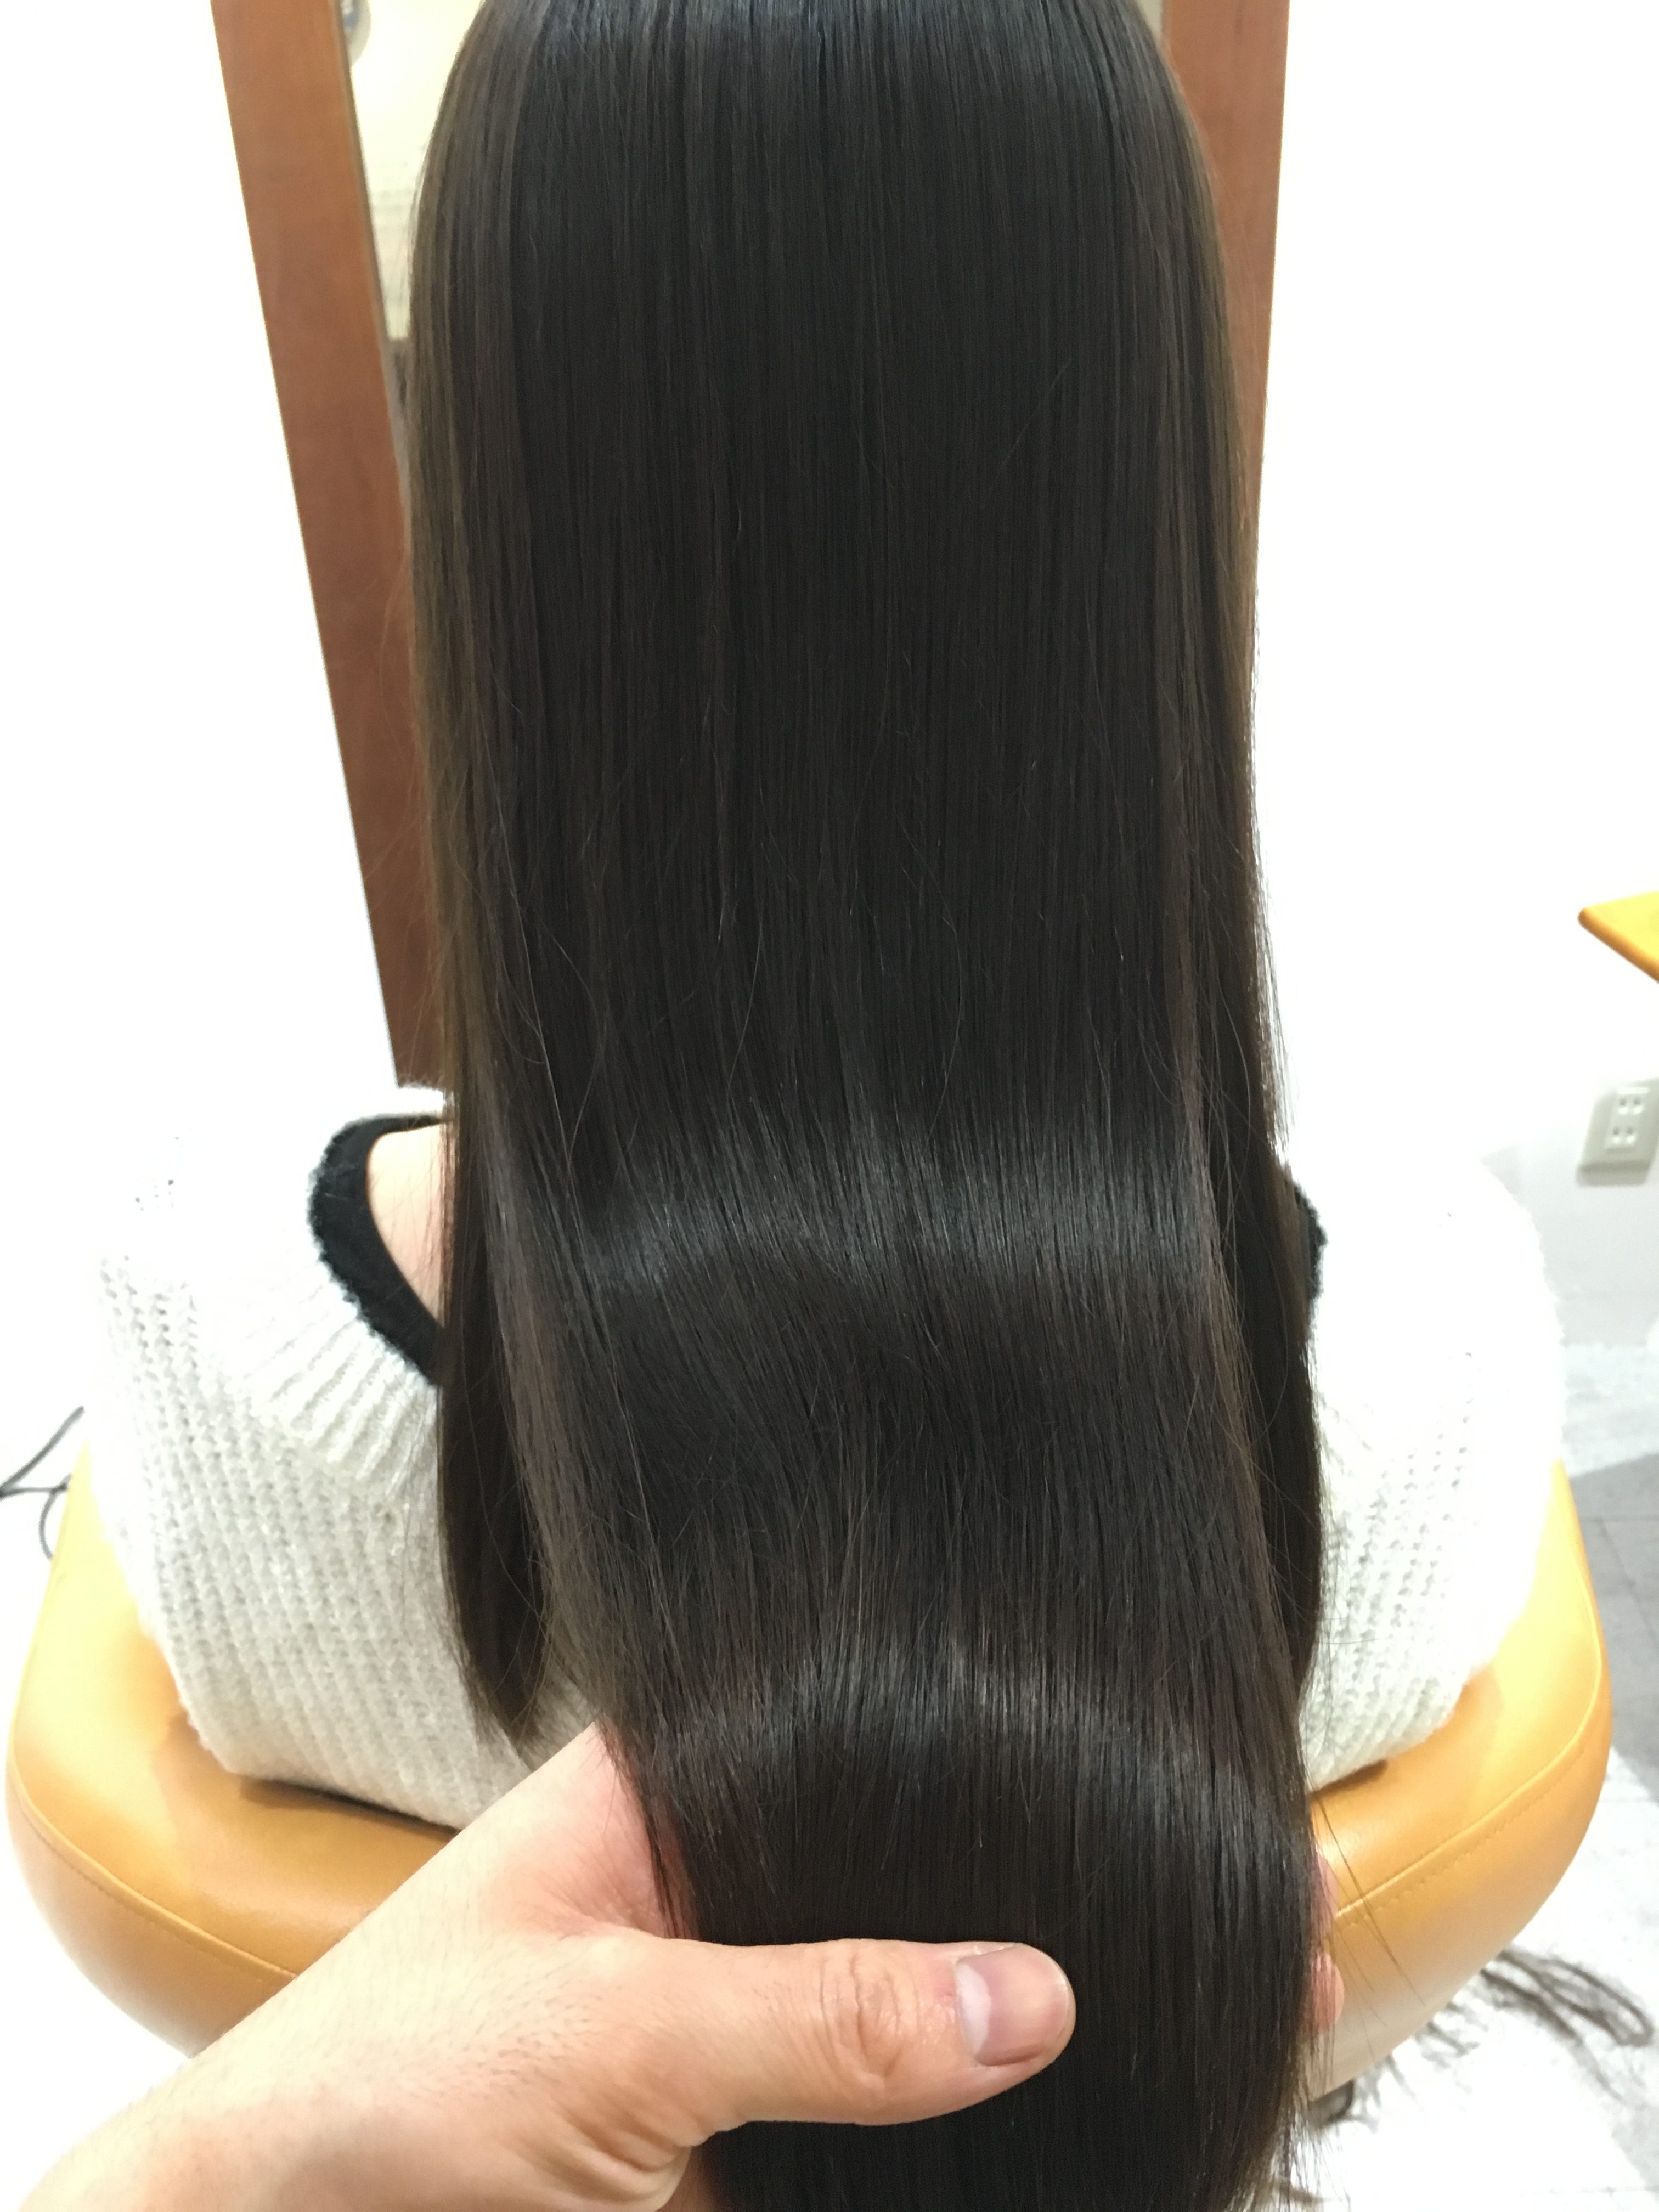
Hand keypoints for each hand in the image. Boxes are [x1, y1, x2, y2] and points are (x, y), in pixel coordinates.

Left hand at [26, 1727, 1076, 2211]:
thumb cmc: (381, 2088)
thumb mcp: (612, 2034)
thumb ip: (816, 2014)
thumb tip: (1025, 1997)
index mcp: (667, 1785)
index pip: (855, 1730)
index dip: (975, 1750)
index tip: (1113, 1772)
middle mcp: (710, 1879)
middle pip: (891, 1873)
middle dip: (996, 1905)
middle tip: (1152, 1901)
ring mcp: (727, 2005)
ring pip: (891, 2001)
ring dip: (977, 2028)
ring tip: (1136, 2001)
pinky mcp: (733, 2123)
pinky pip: (865, 2113)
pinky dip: (934, 2125)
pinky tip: (1031, 2112)